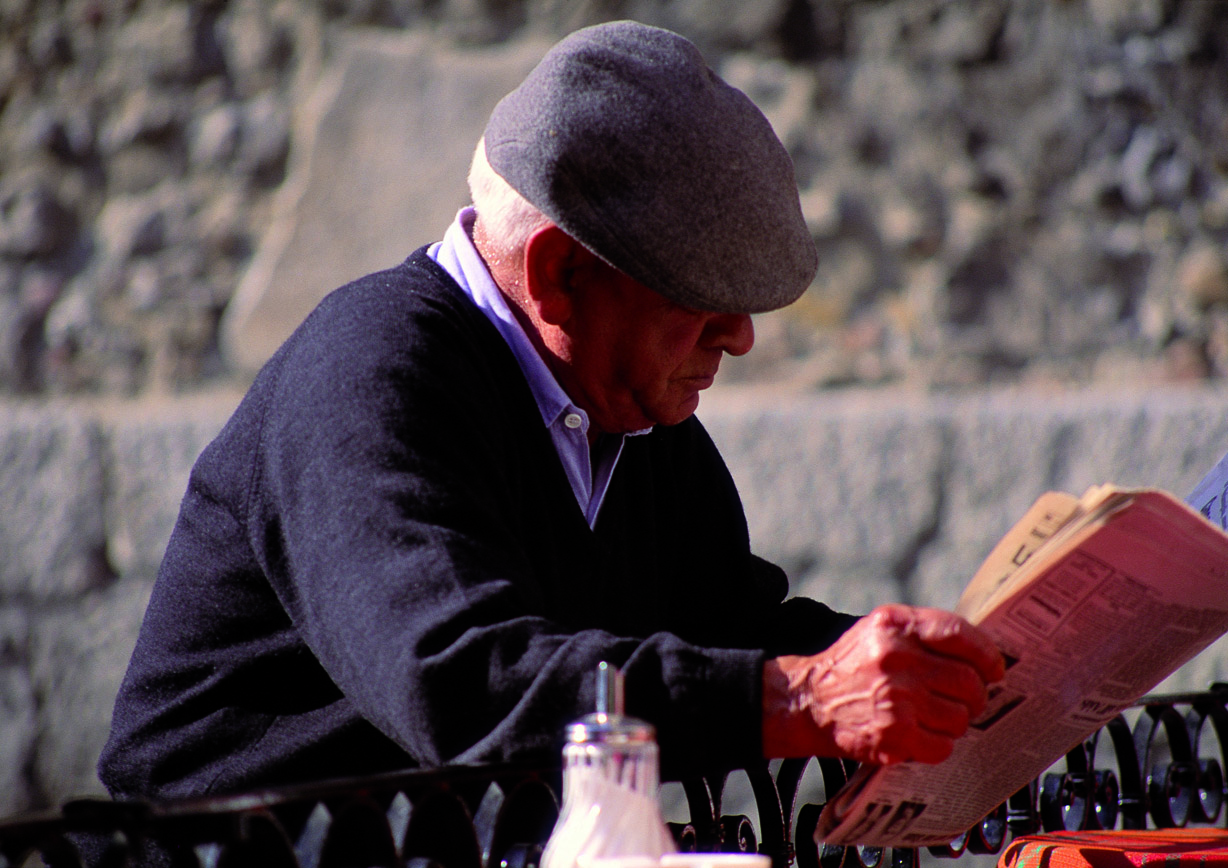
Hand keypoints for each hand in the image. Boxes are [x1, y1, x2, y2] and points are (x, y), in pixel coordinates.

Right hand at [761, 603, 1004, 765]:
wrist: (807, 701)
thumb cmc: (851, 664)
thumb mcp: (880, 629)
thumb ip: (924, 634)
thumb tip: (979, 653)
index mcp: (896, 626)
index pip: (959, 633)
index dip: (986, 654)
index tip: (995, 669)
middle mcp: (896, 659)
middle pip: (968, 681)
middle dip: (976, 695)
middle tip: (968, 700)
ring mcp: (896, 699)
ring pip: (959, 717)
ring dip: (955, 721)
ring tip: (936, 717)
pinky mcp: (892, 736)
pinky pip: (942, 746)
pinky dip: (938, 745)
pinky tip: (921, 735)